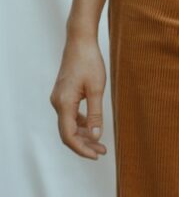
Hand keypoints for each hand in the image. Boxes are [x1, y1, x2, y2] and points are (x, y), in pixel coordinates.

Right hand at [50, 35, 107, 159]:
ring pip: (69, 125)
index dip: (81, 149)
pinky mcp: (63, 94)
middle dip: (84, 145)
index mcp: (63, 103)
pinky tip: (93, 127)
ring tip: (100, 143)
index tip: (96, 155)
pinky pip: (70, 115)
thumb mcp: (97, 88)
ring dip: (83, 135)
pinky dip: (81, 124)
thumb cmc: (90, 61)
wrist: (80, 41)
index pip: (69, 136)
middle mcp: (57, 103)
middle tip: (102, 152)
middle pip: (68, 133)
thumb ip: (95, 113)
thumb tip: (96, 136)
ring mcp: (59, 98)